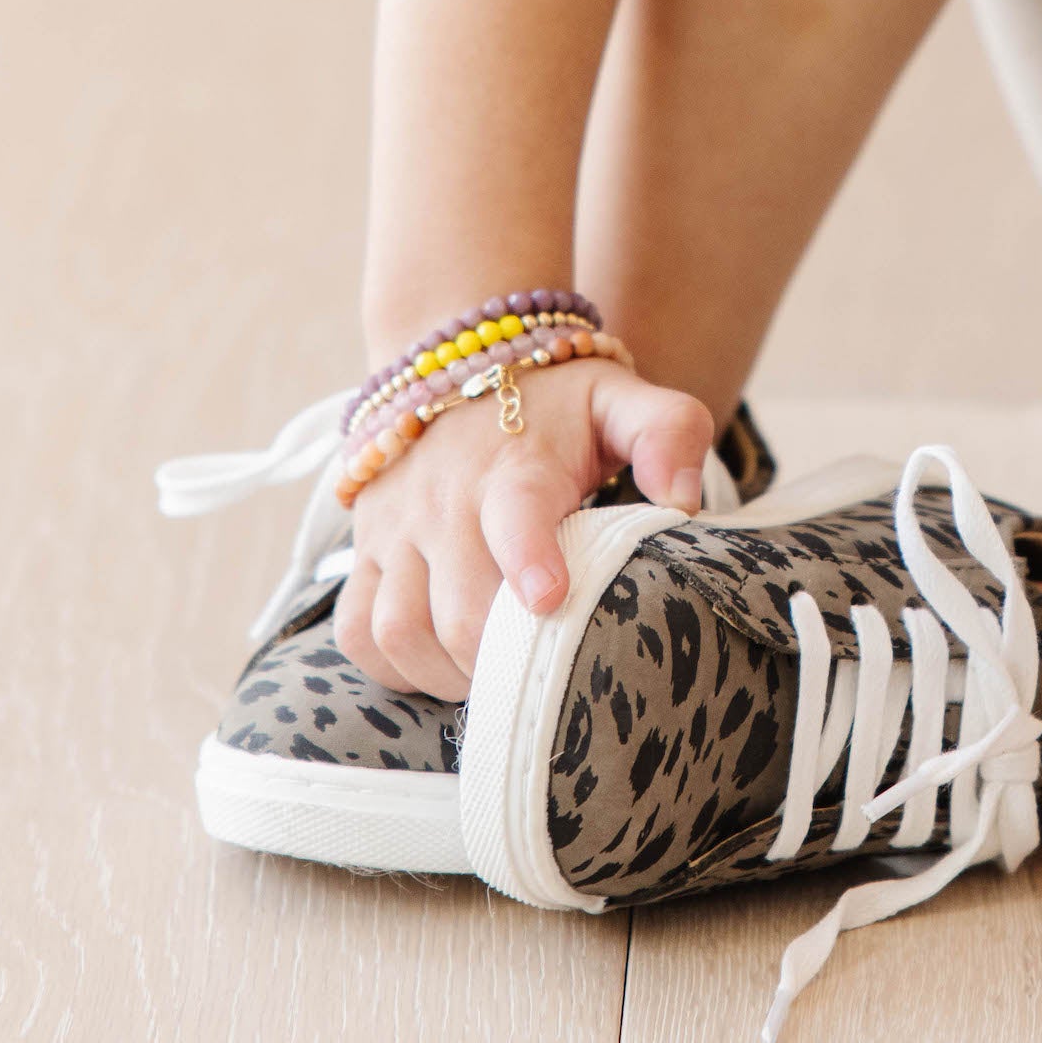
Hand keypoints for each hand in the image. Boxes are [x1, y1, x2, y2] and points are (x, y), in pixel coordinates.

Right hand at [334, 357, 713, 699]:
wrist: (459, 361)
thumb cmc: (556, 402)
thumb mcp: (621, 399)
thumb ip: (667, 433)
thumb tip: (684, 503)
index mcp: (516, 467)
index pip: (515, 515)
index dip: (528, 559)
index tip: (551, 600)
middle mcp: (445, 501)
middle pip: (457, 607)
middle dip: (504, 659)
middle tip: (547, 676)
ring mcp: (396, 531)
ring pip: (398, 629)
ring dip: (446, 674)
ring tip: (496, 680)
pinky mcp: (365, 553)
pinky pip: (357, 632)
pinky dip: (395, 667)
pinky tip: (442, 666)